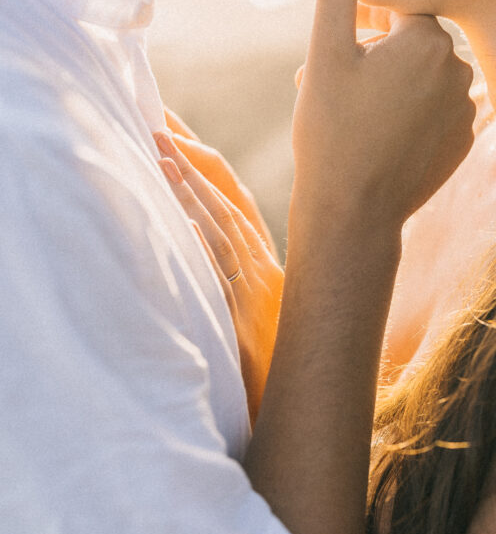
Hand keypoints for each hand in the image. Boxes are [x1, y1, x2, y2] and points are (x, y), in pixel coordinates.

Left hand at [154, 132, 282, 425]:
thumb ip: (239, 276)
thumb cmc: (276, 366)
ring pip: (221, 226)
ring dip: (189, 186)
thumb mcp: (261, 313)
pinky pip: (220, 271)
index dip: (203, 161)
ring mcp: (256, 291)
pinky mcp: (244, 319)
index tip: (174, 130)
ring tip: (159, 149)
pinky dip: (201, 237)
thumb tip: (198, 237)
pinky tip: (181, 212)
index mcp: (267, 262)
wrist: (300, 413)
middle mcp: (265, 268)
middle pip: (225, 200)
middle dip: (190, 157)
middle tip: (157, 120)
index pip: (232, 198)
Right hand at [291, 0, 475, 237]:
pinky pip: (433, 111)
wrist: (353, 211)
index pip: (398, 9)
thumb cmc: (332, 130)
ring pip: (421, 78)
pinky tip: (377, 138)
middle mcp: (457, 70)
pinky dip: (408, 115)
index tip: (342, 49)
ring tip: (352, 113)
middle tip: (336, 85)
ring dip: (390, 85)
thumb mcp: (325, 53)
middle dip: (375, 55)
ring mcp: (464, 110)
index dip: (364, 25)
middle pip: (411, 43)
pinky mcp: (461, 142)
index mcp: (428, 41)